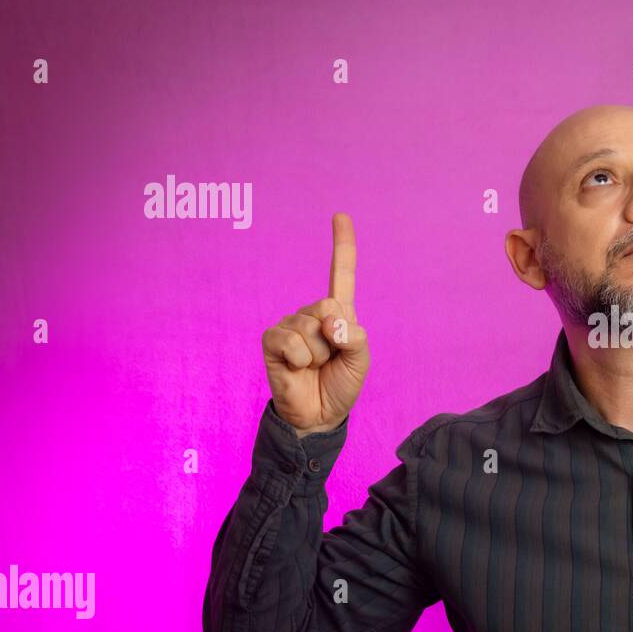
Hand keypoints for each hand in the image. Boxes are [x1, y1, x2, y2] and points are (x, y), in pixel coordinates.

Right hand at [262, 212, 369, 435]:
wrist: (319, 415)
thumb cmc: (341, 384)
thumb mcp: (360, 359)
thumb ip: (354, 336)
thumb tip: (330, 320)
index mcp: (338, 313)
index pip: (340, 274)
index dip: (342, 246)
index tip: (340, 215)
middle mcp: (312, 314)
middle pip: (329, 305)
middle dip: (336, 338)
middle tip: (331, 359)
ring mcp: (290, 325)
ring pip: (311, 327)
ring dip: (320, 354)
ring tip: (314, 368)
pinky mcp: (272, 340)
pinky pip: (291, 340)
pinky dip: (300, 359)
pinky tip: (297, 369)